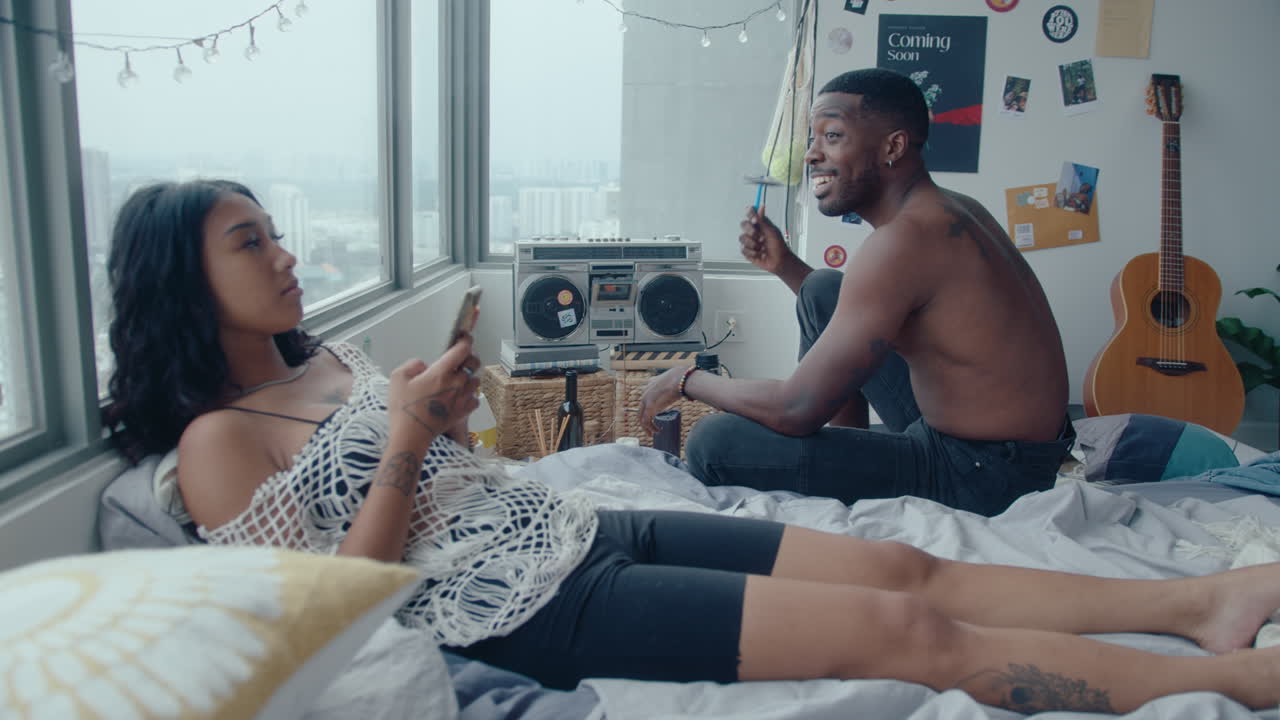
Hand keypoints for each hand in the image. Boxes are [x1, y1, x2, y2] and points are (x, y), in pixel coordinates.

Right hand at [388, 336, 480, 451]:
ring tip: (457, 380)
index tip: (463, 337)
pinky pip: (475, 399)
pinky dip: (470, 396)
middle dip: (470, 357)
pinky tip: (459, 397)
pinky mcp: (463, 412)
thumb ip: (412, 364)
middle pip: (474, 363)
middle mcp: (456, 383)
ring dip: (469, 377)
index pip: (463, 349)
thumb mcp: (397, 378)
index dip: (466, 340)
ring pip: (476, 381)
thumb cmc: (403, 408)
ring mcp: (462, 398)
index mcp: (441, 372)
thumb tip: (424, 365)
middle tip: (460, 359)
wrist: (411, 435)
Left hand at [637, 367, 683, 433]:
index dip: (649, 409)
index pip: (646, 398)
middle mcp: (645, 391)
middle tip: (651, 429)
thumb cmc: (683, 380)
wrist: (682, 379)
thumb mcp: (677, 383)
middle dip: (645, 420)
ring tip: (654, 433)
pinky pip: (646, 421)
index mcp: (651, 384)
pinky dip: (651, 428)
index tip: (655, 415)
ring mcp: (646, 399)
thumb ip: (678, 389)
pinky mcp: (649, 407)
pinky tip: (658, 431)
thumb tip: (689, 396)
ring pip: (641, 417)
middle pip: (641, 409)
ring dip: (647, 427)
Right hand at [739, 205, 792, 274]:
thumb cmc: (779, 246)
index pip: (750, 214)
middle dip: (751, 231)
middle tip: (760, 237)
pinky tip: (759, 254)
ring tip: (762, 248)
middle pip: (743, 224)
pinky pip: (743, 249)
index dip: (750, 214)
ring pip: (742, 238)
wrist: (779, 261)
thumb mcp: (771, 231)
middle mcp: (753, 232)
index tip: (755, 220)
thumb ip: (763, 219)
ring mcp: (749, 241)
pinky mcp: (747, 252)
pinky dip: (752, 252)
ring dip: (753, 244)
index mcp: (760, 224)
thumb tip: (761, 206)